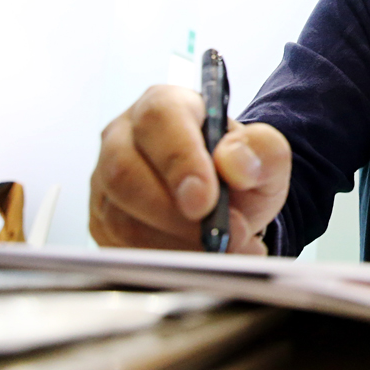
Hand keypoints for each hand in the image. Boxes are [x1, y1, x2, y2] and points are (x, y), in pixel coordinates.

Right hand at [89, 85, 290, 254]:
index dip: (179, 161)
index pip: (158, 120)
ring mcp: (106, 182)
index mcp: (165, 106)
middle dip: (175, 216)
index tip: (205, 201)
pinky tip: (200, 260)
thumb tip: (235, 162)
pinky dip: (166, 263)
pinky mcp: (102, 223)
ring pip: (122, 219)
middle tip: (220, 237)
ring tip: (223, 250)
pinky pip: (121, 250)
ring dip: (177, 246)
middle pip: (125, 173)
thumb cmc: (238, 170)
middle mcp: (124, 138)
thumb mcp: (266, 156)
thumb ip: (262, 150)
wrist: (228, 203)